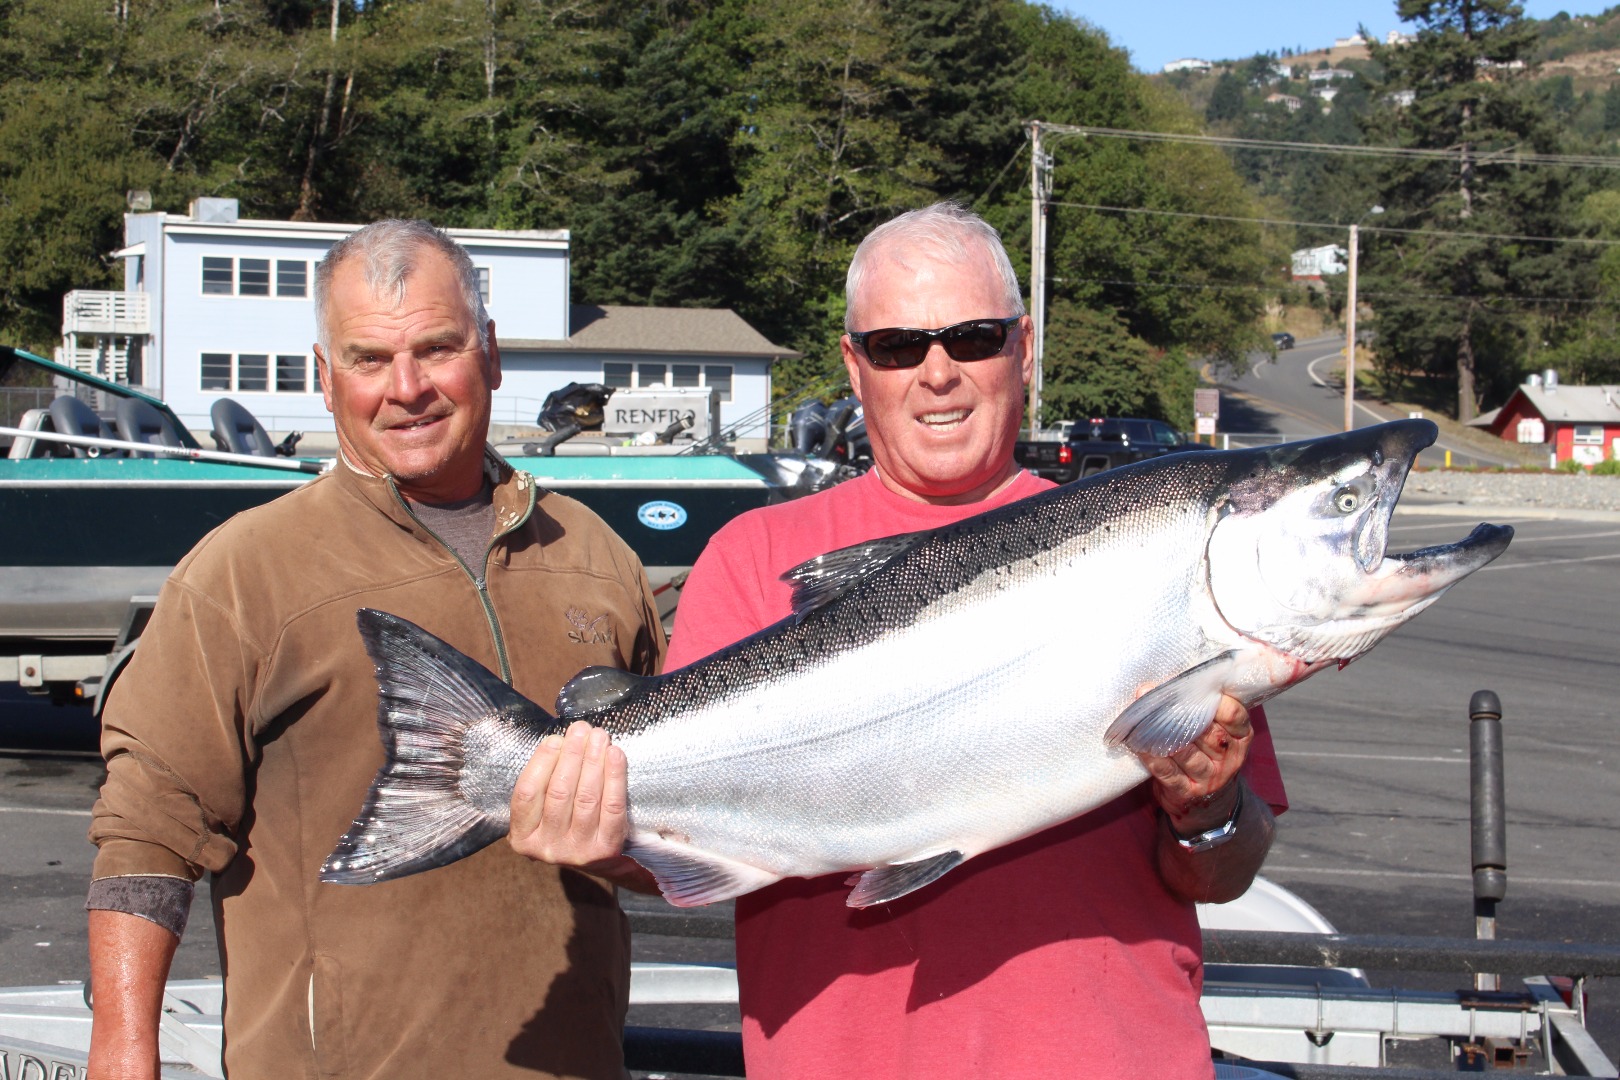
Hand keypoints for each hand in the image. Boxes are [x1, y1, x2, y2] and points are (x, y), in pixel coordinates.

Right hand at [509, 721, 628, 872]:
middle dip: (572, 755)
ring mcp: (578, 851)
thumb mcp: (542, 810)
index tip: (555, 739)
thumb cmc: (565, 822)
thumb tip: (564, 740)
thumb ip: (545, 780)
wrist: (596, 858)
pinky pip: (612, 807)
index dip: (542, 762)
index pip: (527, 794)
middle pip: (559, 793)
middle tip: (581, 730)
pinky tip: (615, 755)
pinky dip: (615, 777)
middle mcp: (548, 848)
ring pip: (586, 798)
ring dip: (593, 761)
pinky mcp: (606, 849)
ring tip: (599, 737)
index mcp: (523, 837)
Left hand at [1138, 694, 1251, 834]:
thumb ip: (1208, 711)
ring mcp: (1208, 778)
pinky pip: (1166, 771)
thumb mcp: (1220, 735)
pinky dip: (1150, 755)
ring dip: (1160, 732)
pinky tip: (1137, 742)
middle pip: (1206, 731)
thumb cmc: (1209, 756)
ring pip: (1184, 750)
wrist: (1210, 806)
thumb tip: (1176, 678)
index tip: (1190, 685)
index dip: (1215, 700)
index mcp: (1240, 738)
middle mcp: (1228, 758)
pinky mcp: (1186, 792)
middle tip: (1153, 693)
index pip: (1234, 715)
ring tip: (1141, 715)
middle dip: (1177, 710)